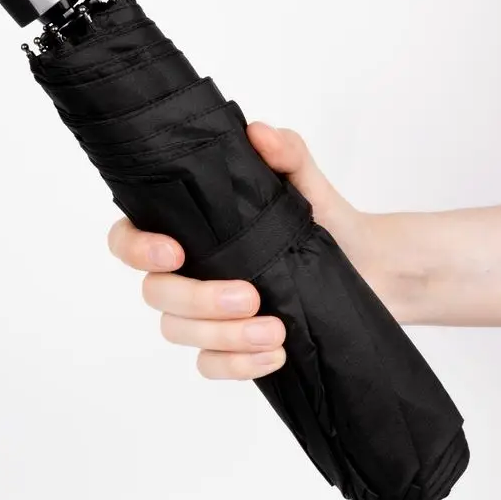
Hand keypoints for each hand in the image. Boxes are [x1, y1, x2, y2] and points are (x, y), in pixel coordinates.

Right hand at [107, 122, 386, 378]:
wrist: (370, 266)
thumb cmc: (324, 217)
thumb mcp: (307, 180)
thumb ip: (285, 152)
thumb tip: (258, 133)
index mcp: (189, 226)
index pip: (130, 237)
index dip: (136, 248)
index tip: (175, 252)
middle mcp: (188, 270)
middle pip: (156, 294)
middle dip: (198, 300)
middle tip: (250, 296)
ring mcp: (206, 312)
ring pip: (178, 333)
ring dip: (223, 337)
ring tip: (275, 330)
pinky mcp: (231, 345)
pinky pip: (210, 366)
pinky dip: (238, 365)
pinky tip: (276, 355)